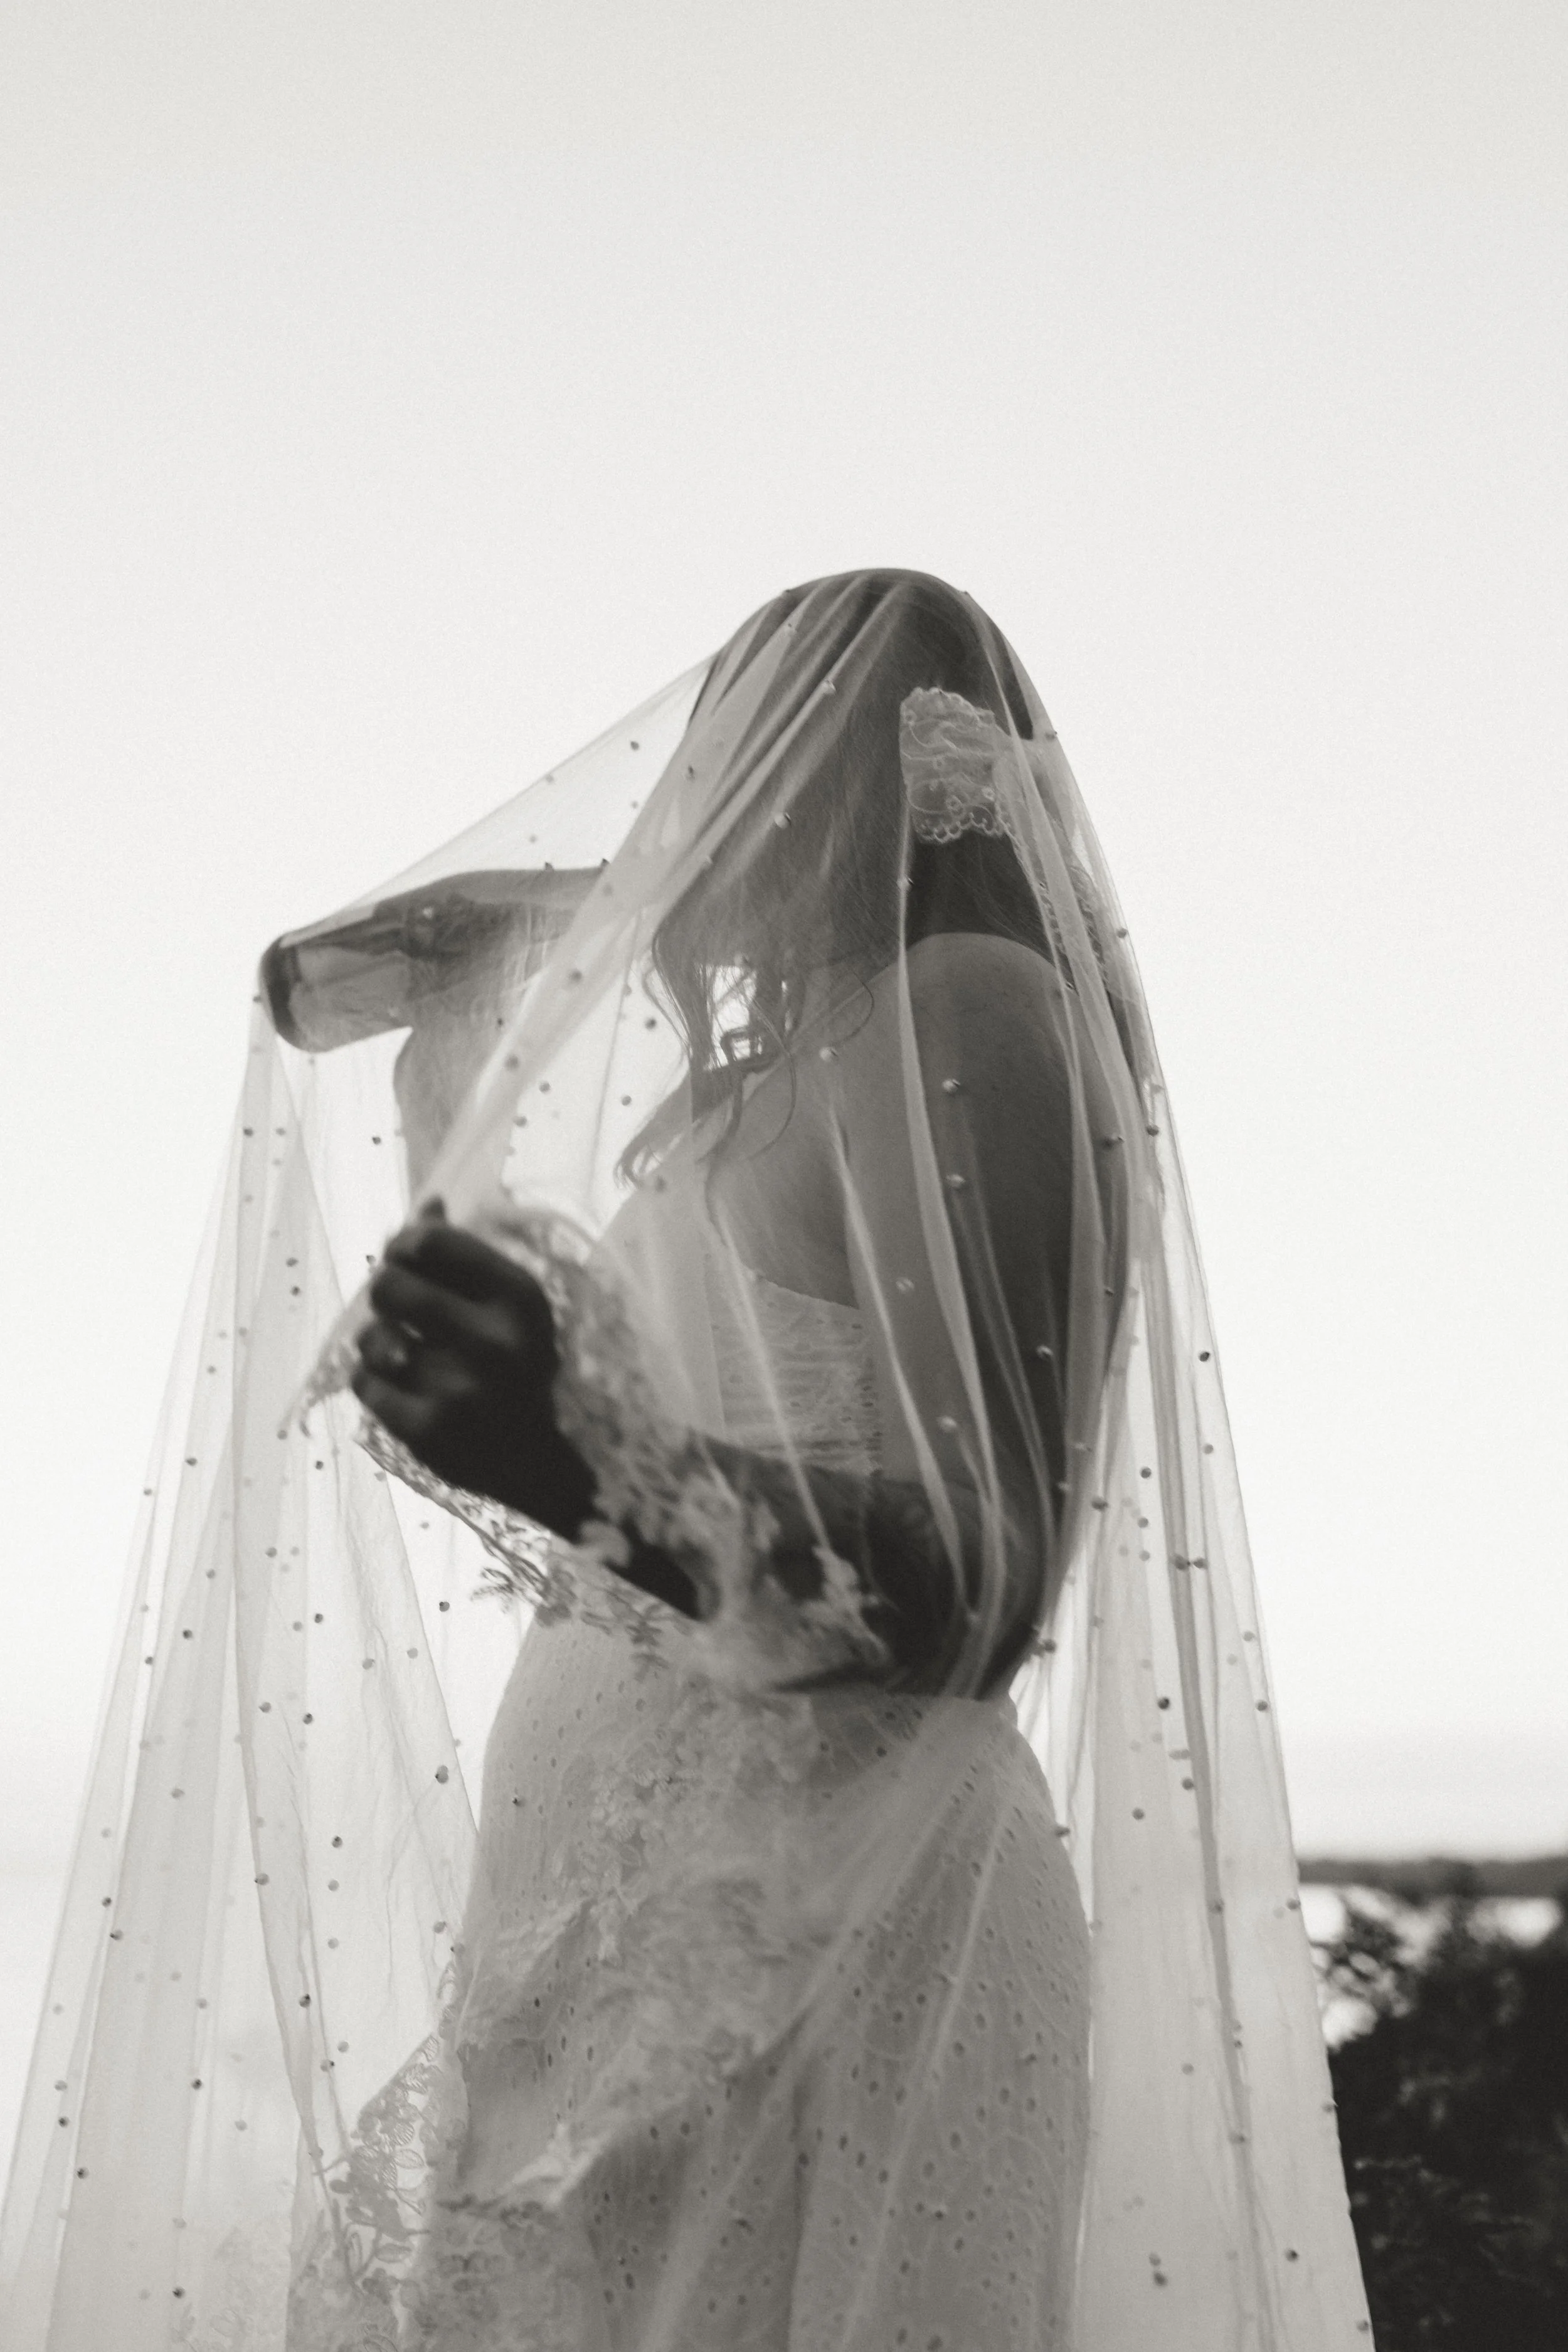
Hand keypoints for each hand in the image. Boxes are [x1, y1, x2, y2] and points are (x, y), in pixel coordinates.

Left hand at [350, 1204, 598, 1537]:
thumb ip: (465, 1255)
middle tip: (397, 1310)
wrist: (537, 1464)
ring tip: (399, 1354)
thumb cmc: (517, 1370)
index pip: (430, 1242)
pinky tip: (397, 1388)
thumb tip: (427, 1204)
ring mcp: (459, 1388)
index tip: (406, 1260)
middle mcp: (493, 1340)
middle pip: (389, 1285)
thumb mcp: (510, 1307)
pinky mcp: (428, 1430)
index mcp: (519, 1297)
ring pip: (371, 1338)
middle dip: (384, 1293)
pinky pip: (364, 1383)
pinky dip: (371, 1382)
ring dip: (375, 1343)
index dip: (403, 1245)